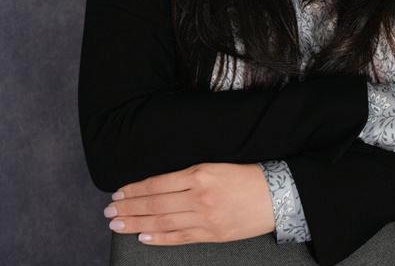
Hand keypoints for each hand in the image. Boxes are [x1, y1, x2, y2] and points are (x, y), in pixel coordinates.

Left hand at [103, 162, 274, 244]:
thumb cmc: (247, 175)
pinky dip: (159, 238)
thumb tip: (159, 184)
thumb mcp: (217, 165)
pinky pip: (179, 238)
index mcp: (200, 173)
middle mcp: (199, 195)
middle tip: (109, 211)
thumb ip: (190, 174)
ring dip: (136, 223)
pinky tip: (143, 237)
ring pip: (162, 221)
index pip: (158, 183)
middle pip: (155, 203)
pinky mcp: (212, 234)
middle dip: (129, 208)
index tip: (119, 193)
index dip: (135, 189)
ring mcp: (205, 217)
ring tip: (117, 224)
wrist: (276, 194)